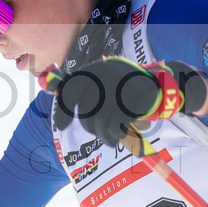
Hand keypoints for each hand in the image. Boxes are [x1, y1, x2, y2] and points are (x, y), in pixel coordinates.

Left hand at [53, 57, 207, 145]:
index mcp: (95, 69)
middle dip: (91, 128)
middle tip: (101, 132)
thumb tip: (46, 85)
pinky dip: (114, 137)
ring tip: (112, 135)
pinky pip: (113, 129)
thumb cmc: (126, 89)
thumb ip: (77, 85)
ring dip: (104, 136)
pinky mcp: (131, 104)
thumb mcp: (102, 82)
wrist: (161, 87)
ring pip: (98, 124)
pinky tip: (121, 135)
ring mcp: (118, 90)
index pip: (69, 91)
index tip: (61, 126)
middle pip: (85, 113)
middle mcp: (105, 76)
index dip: (63, 112)